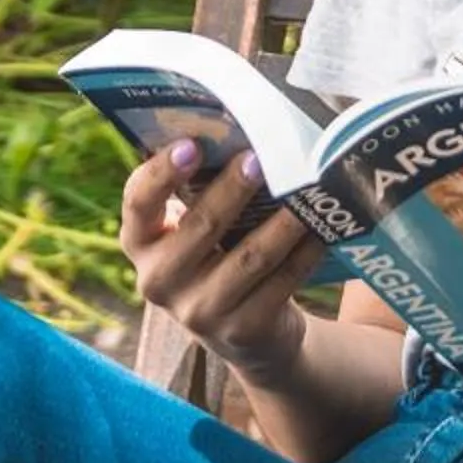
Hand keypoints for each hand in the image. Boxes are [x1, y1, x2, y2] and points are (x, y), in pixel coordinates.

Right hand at [117, 143, 326, 387]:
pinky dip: (305, 251)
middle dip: (233, 189)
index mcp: (140, 243)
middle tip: (260, 158)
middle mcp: (159, 280)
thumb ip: (198, 190)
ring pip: (249, 257)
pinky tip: (324, 227)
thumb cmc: (215, 255)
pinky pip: (281, 281)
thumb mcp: (192, 229)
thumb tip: (236, 129)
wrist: (244, 332)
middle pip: (201, 226)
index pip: (138, 202)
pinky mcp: (242, 331)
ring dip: (282, 220)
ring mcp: (199, 312)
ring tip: (305, 189)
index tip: (191, 144)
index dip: (161, 172)